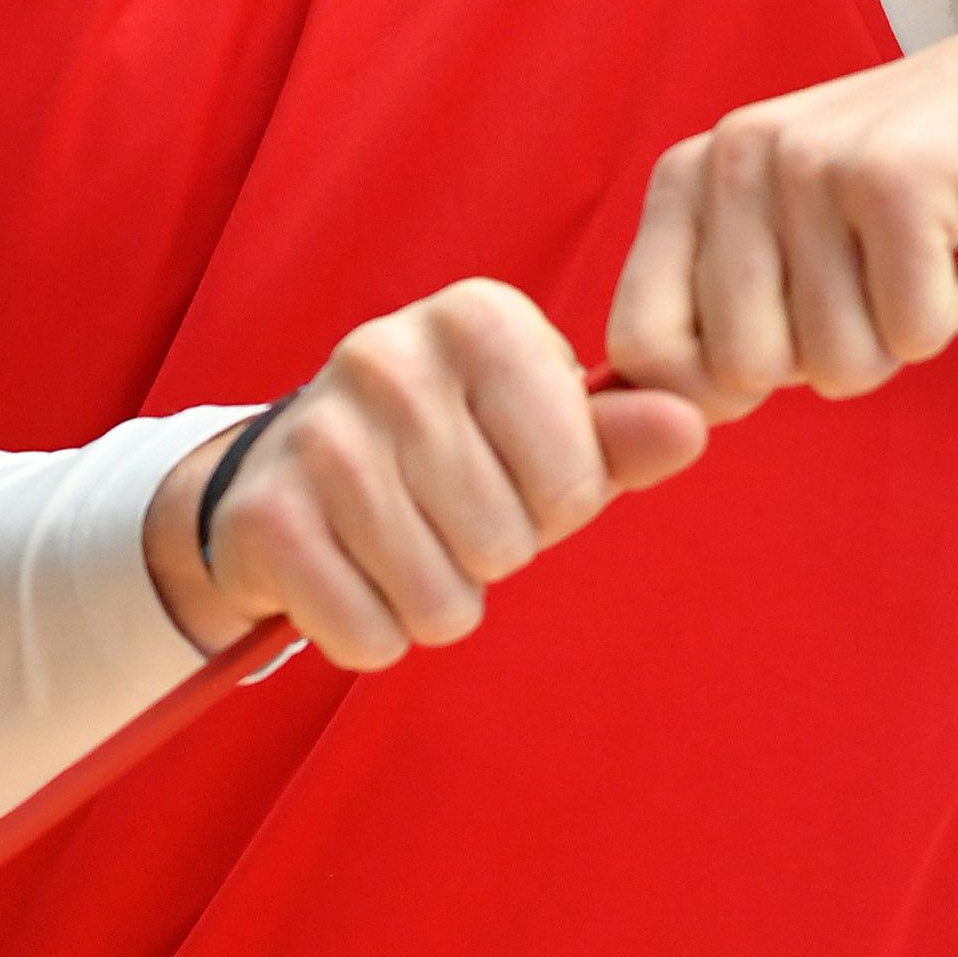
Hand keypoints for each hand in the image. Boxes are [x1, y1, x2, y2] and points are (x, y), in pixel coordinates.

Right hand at [144, 281, 706, 670]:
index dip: (555, 507)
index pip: (576, 482)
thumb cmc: (447, 454)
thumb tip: (693, 423)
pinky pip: (370, 636)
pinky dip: (370, 632)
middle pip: (506, 545)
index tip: (510, 476)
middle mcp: (389, 357)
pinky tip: (348, 574)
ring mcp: (320, 437)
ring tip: (399, 546)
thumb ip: (617, 437)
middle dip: (488, 558)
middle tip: (443, 516)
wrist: (283, 475)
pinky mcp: (265, 519)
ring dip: (432, 602)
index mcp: (478, 320)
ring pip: (440, 600)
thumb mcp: (541, 435)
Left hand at [604, 0, 957, 419]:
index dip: (715, 389)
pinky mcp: (896, 177)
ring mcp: (813, 161)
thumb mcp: (805, 246)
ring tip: (927, 245)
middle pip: (743, 373)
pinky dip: (954, 308)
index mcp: (694, 175)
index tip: (792, 345)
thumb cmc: (940, 188)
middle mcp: (737, 156)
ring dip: (902, 330)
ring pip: (835, 363)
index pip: (638, 346)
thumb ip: (726, 318)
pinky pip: (911, 334)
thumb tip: (662, 423)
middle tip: (883, 275)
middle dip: (832, 355)